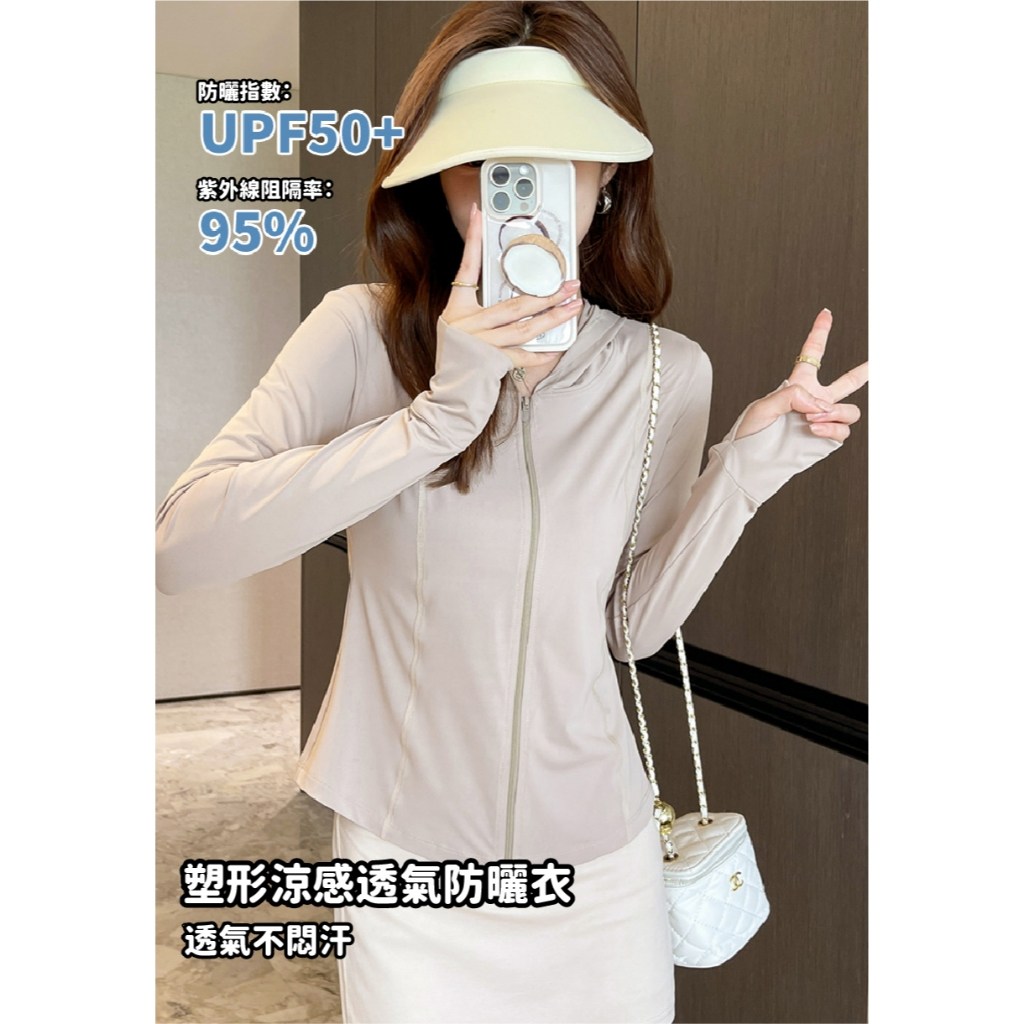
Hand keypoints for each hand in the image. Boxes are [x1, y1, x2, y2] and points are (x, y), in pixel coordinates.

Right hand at [441, 203, 580, 371]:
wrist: (449, 393)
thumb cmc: (456, 359)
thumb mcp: (458, 326)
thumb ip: (480, 308)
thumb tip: (514, 296)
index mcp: (458, 308)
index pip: (467, 267)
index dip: (472, 239)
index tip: (479, 214)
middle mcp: (469, 324)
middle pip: (514, 303)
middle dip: (547, 293)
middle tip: (570, 284)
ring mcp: (482, 344)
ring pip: (526, 327)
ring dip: (554, 317)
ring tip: (574, 307)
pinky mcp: (492, 363)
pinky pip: (524, 355)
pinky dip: (541, 352)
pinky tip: (558, 346)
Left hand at [734, 309, 868, 440]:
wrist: (751, 462)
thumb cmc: (750, 434)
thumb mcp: (763, 407)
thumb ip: (792, 396)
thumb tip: (819, 403)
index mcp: (797, 385)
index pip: (811, 354)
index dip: (820, 333)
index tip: (826, 314)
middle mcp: (814, 401)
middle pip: (846, 382)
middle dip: (864, 372)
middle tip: (878, 363)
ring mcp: (822, 420)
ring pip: (849, 410)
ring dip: (834, 412)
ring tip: (812, 419)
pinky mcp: (826, 439)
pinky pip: (843, 429)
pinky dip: (831, 428)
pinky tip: (814, 430)